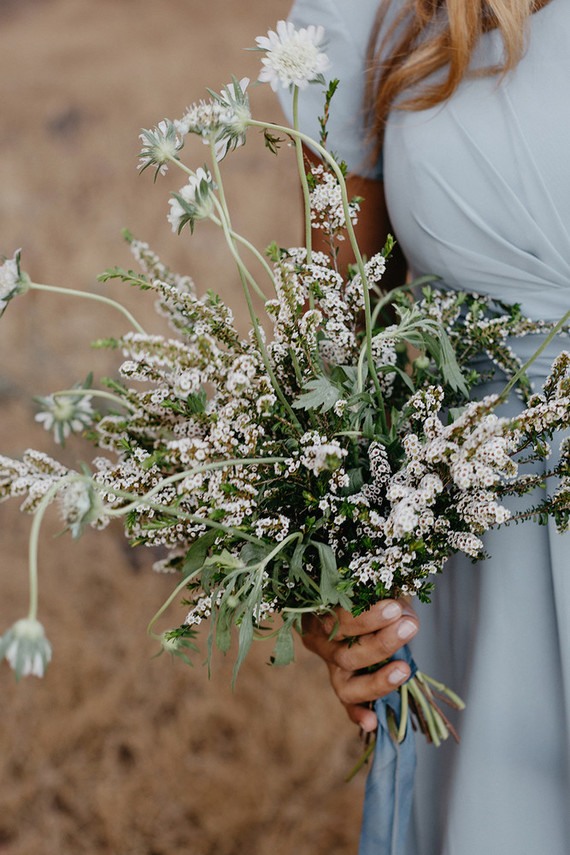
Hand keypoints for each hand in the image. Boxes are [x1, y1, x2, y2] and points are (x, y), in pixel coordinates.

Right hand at [301, 599, 418, 731]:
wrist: (368, 599)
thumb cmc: (370, 589)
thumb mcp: (376, 585)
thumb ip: (388, 599)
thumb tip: (404, 617)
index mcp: (319, 614)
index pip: (336, 620)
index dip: (366, 618)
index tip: (395, 608)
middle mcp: (321, 644)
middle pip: (344, 655)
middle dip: (380, 644)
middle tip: (409, 627)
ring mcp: (332, 669)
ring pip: (346, 686)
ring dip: (379, 680)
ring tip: (405, 669)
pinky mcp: (344, 687)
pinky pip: (348, 705)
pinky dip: (358, 714)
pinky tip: (372, 722)